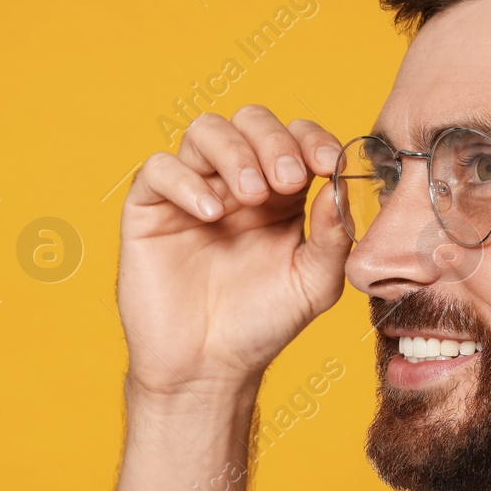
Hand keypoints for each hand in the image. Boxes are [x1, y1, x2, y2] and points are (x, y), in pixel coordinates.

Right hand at [116, 105, 351, 397]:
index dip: (312, 139)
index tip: (327, 164)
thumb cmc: (260, 326)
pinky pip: (159, 169)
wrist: (209, 369)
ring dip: (234, 152)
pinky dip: (186, 181)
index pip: (295, 138)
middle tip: (287, 181)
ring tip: (249, 195)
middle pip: (250, 121)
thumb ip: (332, 236)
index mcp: (279, 193)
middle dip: (274, 141)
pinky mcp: (151, 209)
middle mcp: (235, 183)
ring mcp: (191, 192)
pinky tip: (211, 215)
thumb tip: (340, 184)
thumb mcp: (313, 284)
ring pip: (205, 131)